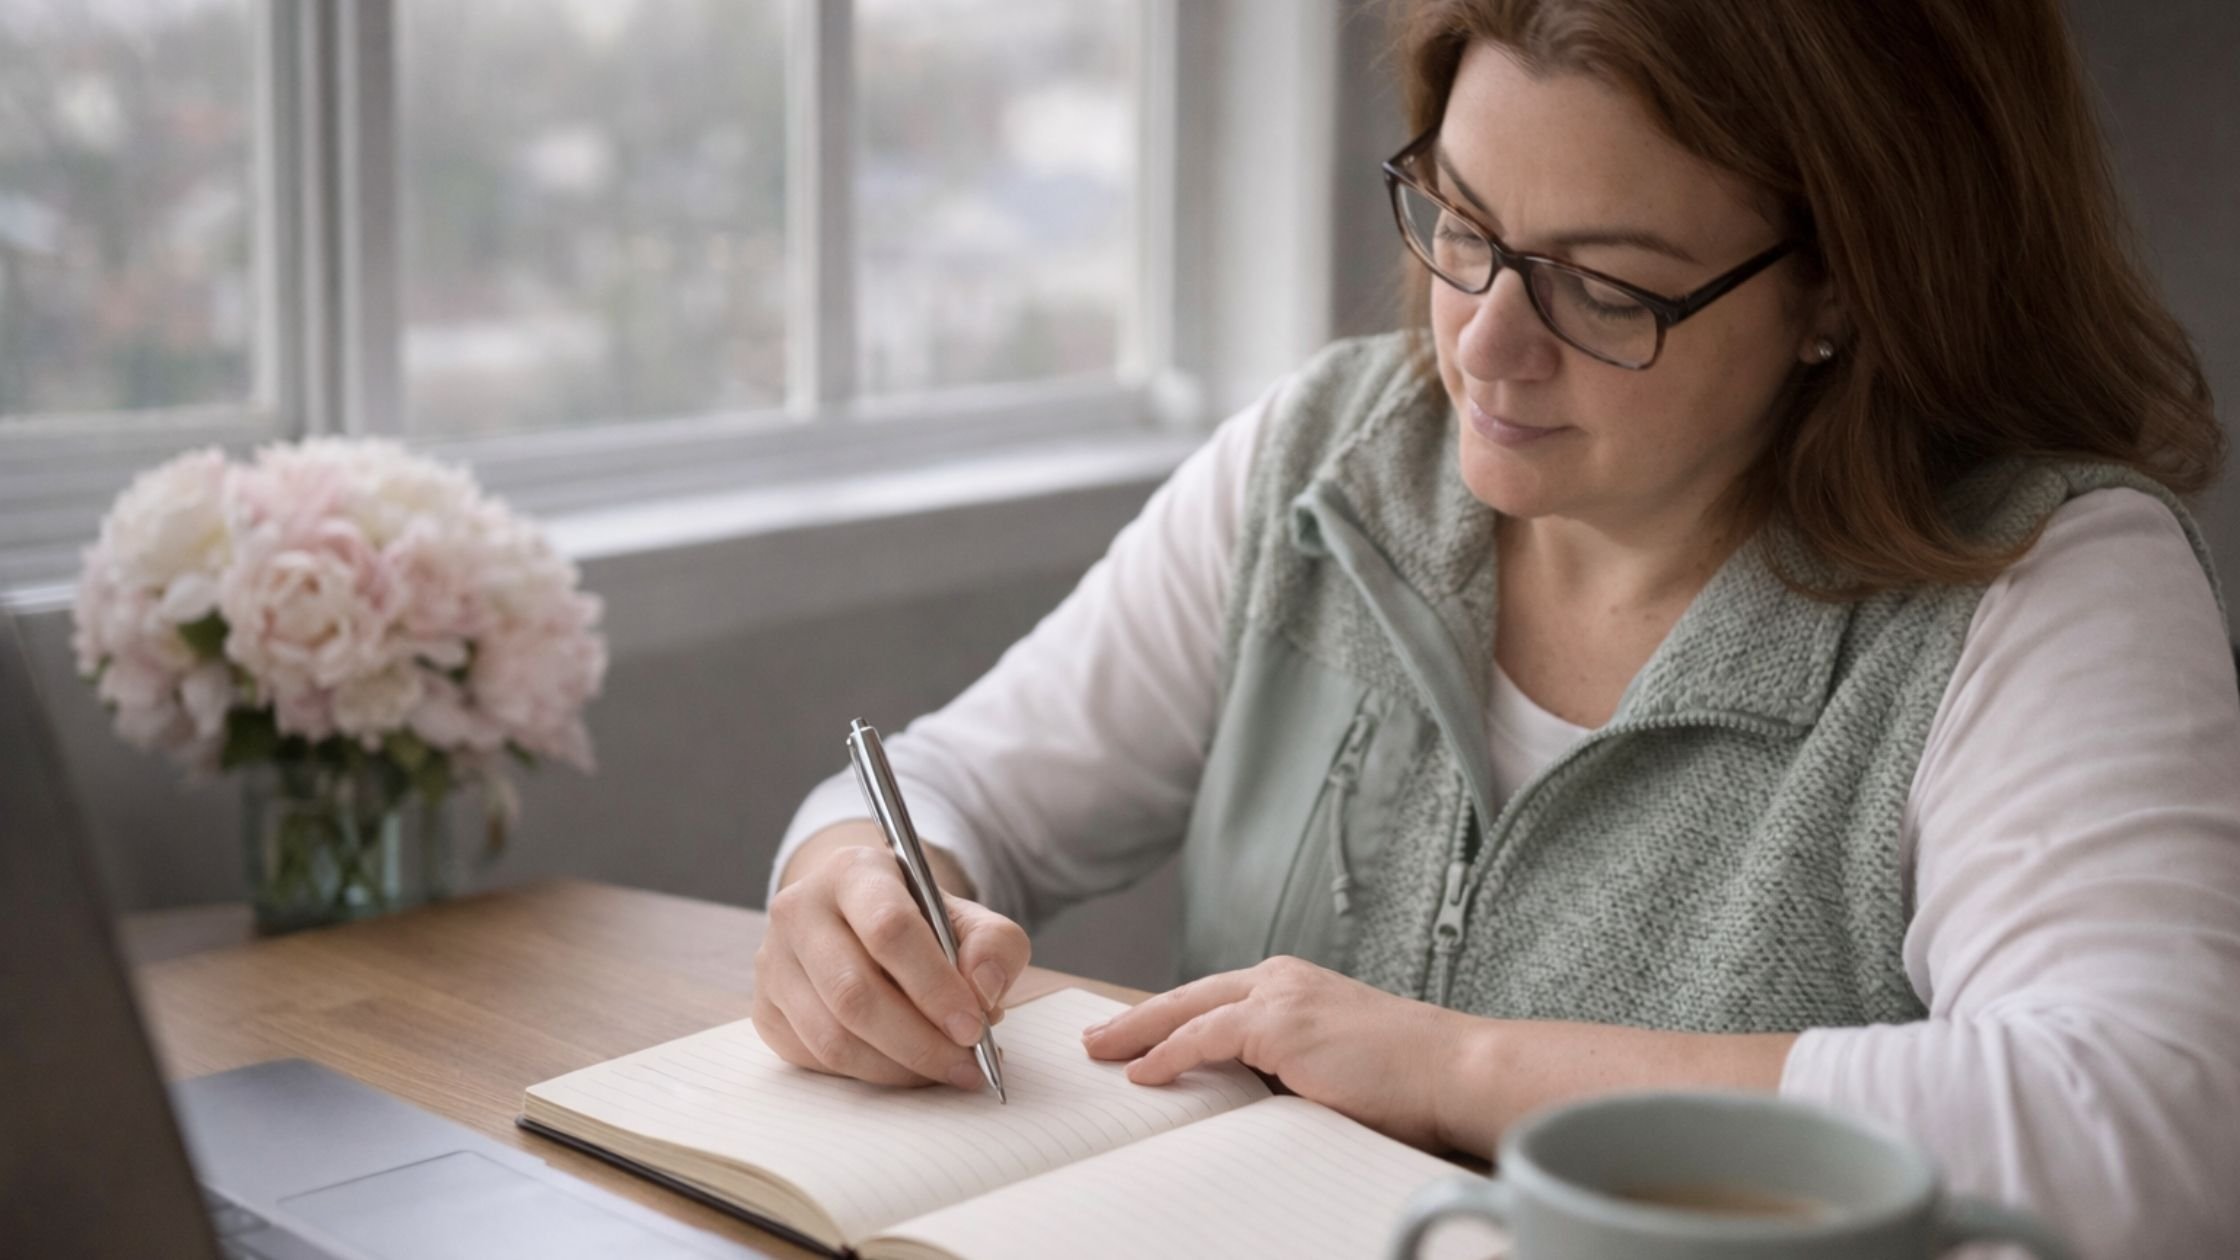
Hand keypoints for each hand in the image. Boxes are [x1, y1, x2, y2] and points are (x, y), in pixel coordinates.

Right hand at [754, 835, 1030, 1089]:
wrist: (859, 921)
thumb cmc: (919, 922)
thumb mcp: (968, 918)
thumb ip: (994, 945)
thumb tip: (984, 991)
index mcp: (853, 872)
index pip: (888, 928)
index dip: (935, 985)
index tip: (974, 1026)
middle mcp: (799, 910)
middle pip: (855, 994)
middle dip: (920, 1042)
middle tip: (967, 1065)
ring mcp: (773, 963)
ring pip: (834, 1038)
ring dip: (899, 1069)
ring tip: (946, 1070)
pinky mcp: (766, 1010)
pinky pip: (818, 1060)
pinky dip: (872, 1076)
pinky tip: (907, 1067)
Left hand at [1081, 956, 1476, 1150]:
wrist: (1454, 1069)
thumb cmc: (1407, 1078)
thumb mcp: (1332, 1062)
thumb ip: (1285, 1065)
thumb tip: (1239, 1093)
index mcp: (1294, 984)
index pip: (1213, 998)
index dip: (1167, 1016)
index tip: (1133, 1035)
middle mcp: (1281, 979)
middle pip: (1188, 996)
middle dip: (1137, 1018)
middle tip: (1095, 1038)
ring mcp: (1280, 996)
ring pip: (1186, 1010)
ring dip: (1138, 1033)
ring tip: (1101, 1053)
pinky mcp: (1281, 1023)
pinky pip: (1204, 1037)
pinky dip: (1168, 1054)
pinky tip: (1142, 1074)